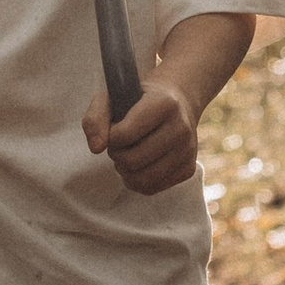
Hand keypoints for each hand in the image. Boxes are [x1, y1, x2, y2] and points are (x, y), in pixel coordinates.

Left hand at [83, 76, 200, 194]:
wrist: (176, 100)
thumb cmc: (137, 99)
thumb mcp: (111, 97)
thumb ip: (95, 118)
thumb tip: (96, 148)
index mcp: (164, 103)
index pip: (125, 135)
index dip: (111, 136)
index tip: (114, 128)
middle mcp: (181, 127)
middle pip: (132, 160)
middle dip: (116, 154)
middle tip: (118, 144)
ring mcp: (188, 150)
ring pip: (143, 179)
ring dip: (124, 171)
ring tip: (125, 155)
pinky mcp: (188, 168)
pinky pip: (153, 188)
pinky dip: (137, 181)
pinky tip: (137, 165)